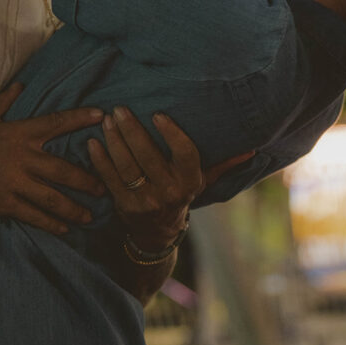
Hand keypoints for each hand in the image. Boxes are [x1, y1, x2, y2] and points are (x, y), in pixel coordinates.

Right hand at [0, 83, 105, 232]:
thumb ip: (5, 100)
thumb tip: (20, 85)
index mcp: (20, 133)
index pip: (56, 123)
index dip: (80, 118)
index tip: (102, 116)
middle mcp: (22, 157)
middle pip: (62, 169)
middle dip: (87, 180)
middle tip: (105, 187)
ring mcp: (14, 182)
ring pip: (51, 197)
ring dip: (74, 207)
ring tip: (90, 215)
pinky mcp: (4, 202)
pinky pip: (32, 214)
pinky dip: (50, 222)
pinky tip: (64, 228)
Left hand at [88, 107, 253, 251]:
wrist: (158, 234)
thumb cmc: (181, 194)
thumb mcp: (203, 180)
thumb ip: (223, 162)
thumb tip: (252, 148)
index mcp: (190, 181)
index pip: (184, 153)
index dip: (172, 134)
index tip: (158, 114)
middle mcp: (169, 192)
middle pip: (148, 156)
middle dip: (132, 130)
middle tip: (120, 109)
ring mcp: (145, 201)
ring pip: (127, 166)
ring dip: (114, 141)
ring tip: (107, 120)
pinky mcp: (123, 206)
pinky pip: (109, 179)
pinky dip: (99, 160)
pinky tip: (93, 142)